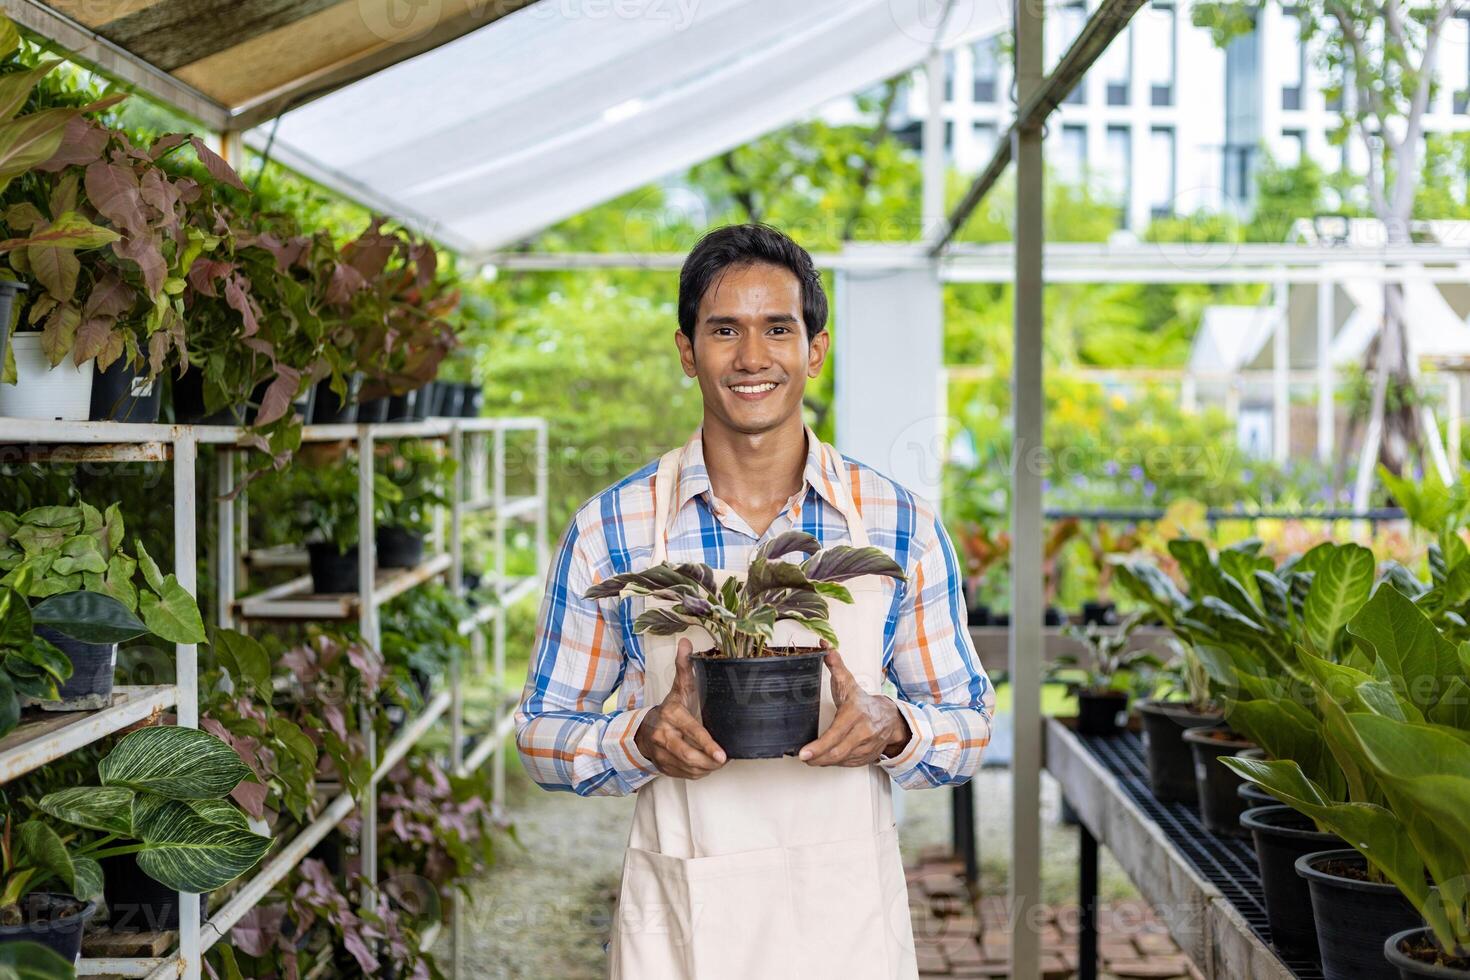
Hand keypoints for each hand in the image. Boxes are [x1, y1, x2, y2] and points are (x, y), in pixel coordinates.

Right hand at [634, 638, 727, 778]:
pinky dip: (697, 773)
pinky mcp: (662, 767)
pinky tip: (705, 766)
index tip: (722, 755)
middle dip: (709, 762)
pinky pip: (684, 775)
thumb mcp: (678, 689)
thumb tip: (686, 642)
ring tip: (717, 762)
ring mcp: (661, 753)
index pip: (692, 731)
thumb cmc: (669, 709)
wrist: (642, 730)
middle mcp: (663, 735)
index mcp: (670, 715)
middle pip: (688, 755)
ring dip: (706, 768)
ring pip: (688, 768)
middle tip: (723, 761)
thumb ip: (684, 668)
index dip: (708, 744)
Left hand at [799, 645, 910, 766]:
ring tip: (811, 758)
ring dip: (824, 761)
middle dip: (818, 758)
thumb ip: (835, 665)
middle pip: (838, 752)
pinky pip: (848, 764)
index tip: (804, 753)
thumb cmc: (863, 702)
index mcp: (856, 713)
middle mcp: (864, 732)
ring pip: (842, 760)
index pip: (835, 733)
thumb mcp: (848, 682)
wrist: (891, 718)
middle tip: (804, 757)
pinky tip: (827, 758)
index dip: (819, 746)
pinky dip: (835, 763)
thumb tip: (824, 646)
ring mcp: (867, 747)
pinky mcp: (868, 757)